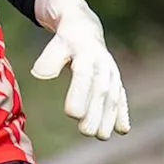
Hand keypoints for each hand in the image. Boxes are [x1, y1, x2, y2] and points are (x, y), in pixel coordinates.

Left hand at [30, 0, 130, 139]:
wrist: (85, 27)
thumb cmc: (66, 38)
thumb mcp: (56, 42)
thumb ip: (49, 58)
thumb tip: (40, 74)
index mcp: (86, 52)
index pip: (84, 75)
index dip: (79, 94)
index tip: (72, 114)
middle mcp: (103, 63)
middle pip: (101, 89)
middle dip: (96, 112)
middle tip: (85, 132)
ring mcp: (112, 72)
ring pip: (113, 96)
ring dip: (109, 118)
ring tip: (102, 136)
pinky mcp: (116, 80)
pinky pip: (121, 97)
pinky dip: (122, 113)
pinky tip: (123, 130)